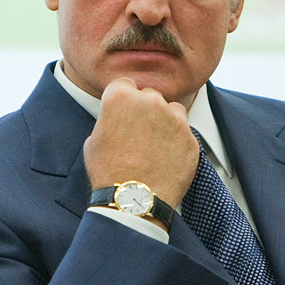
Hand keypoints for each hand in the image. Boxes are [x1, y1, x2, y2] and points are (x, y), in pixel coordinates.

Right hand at [84, 77, 198, 210]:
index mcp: (121, 96)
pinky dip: (177, 141)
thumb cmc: (109, 172)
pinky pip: (184, 132)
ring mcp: (174, 118)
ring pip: (172, 110)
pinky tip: (166, 158)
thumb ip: (110, 119)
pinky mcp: (190, 137)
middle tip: (139, 133)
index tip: (123, 113)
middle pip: (150, 95)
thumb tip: (118, 118)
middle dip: (145, 109)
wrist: (135, 200)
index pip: (125, 84)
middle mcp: (150, 100)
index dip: (123, 99)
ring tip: (154, 146)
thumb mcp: (94, 140)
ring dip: (165, 121)